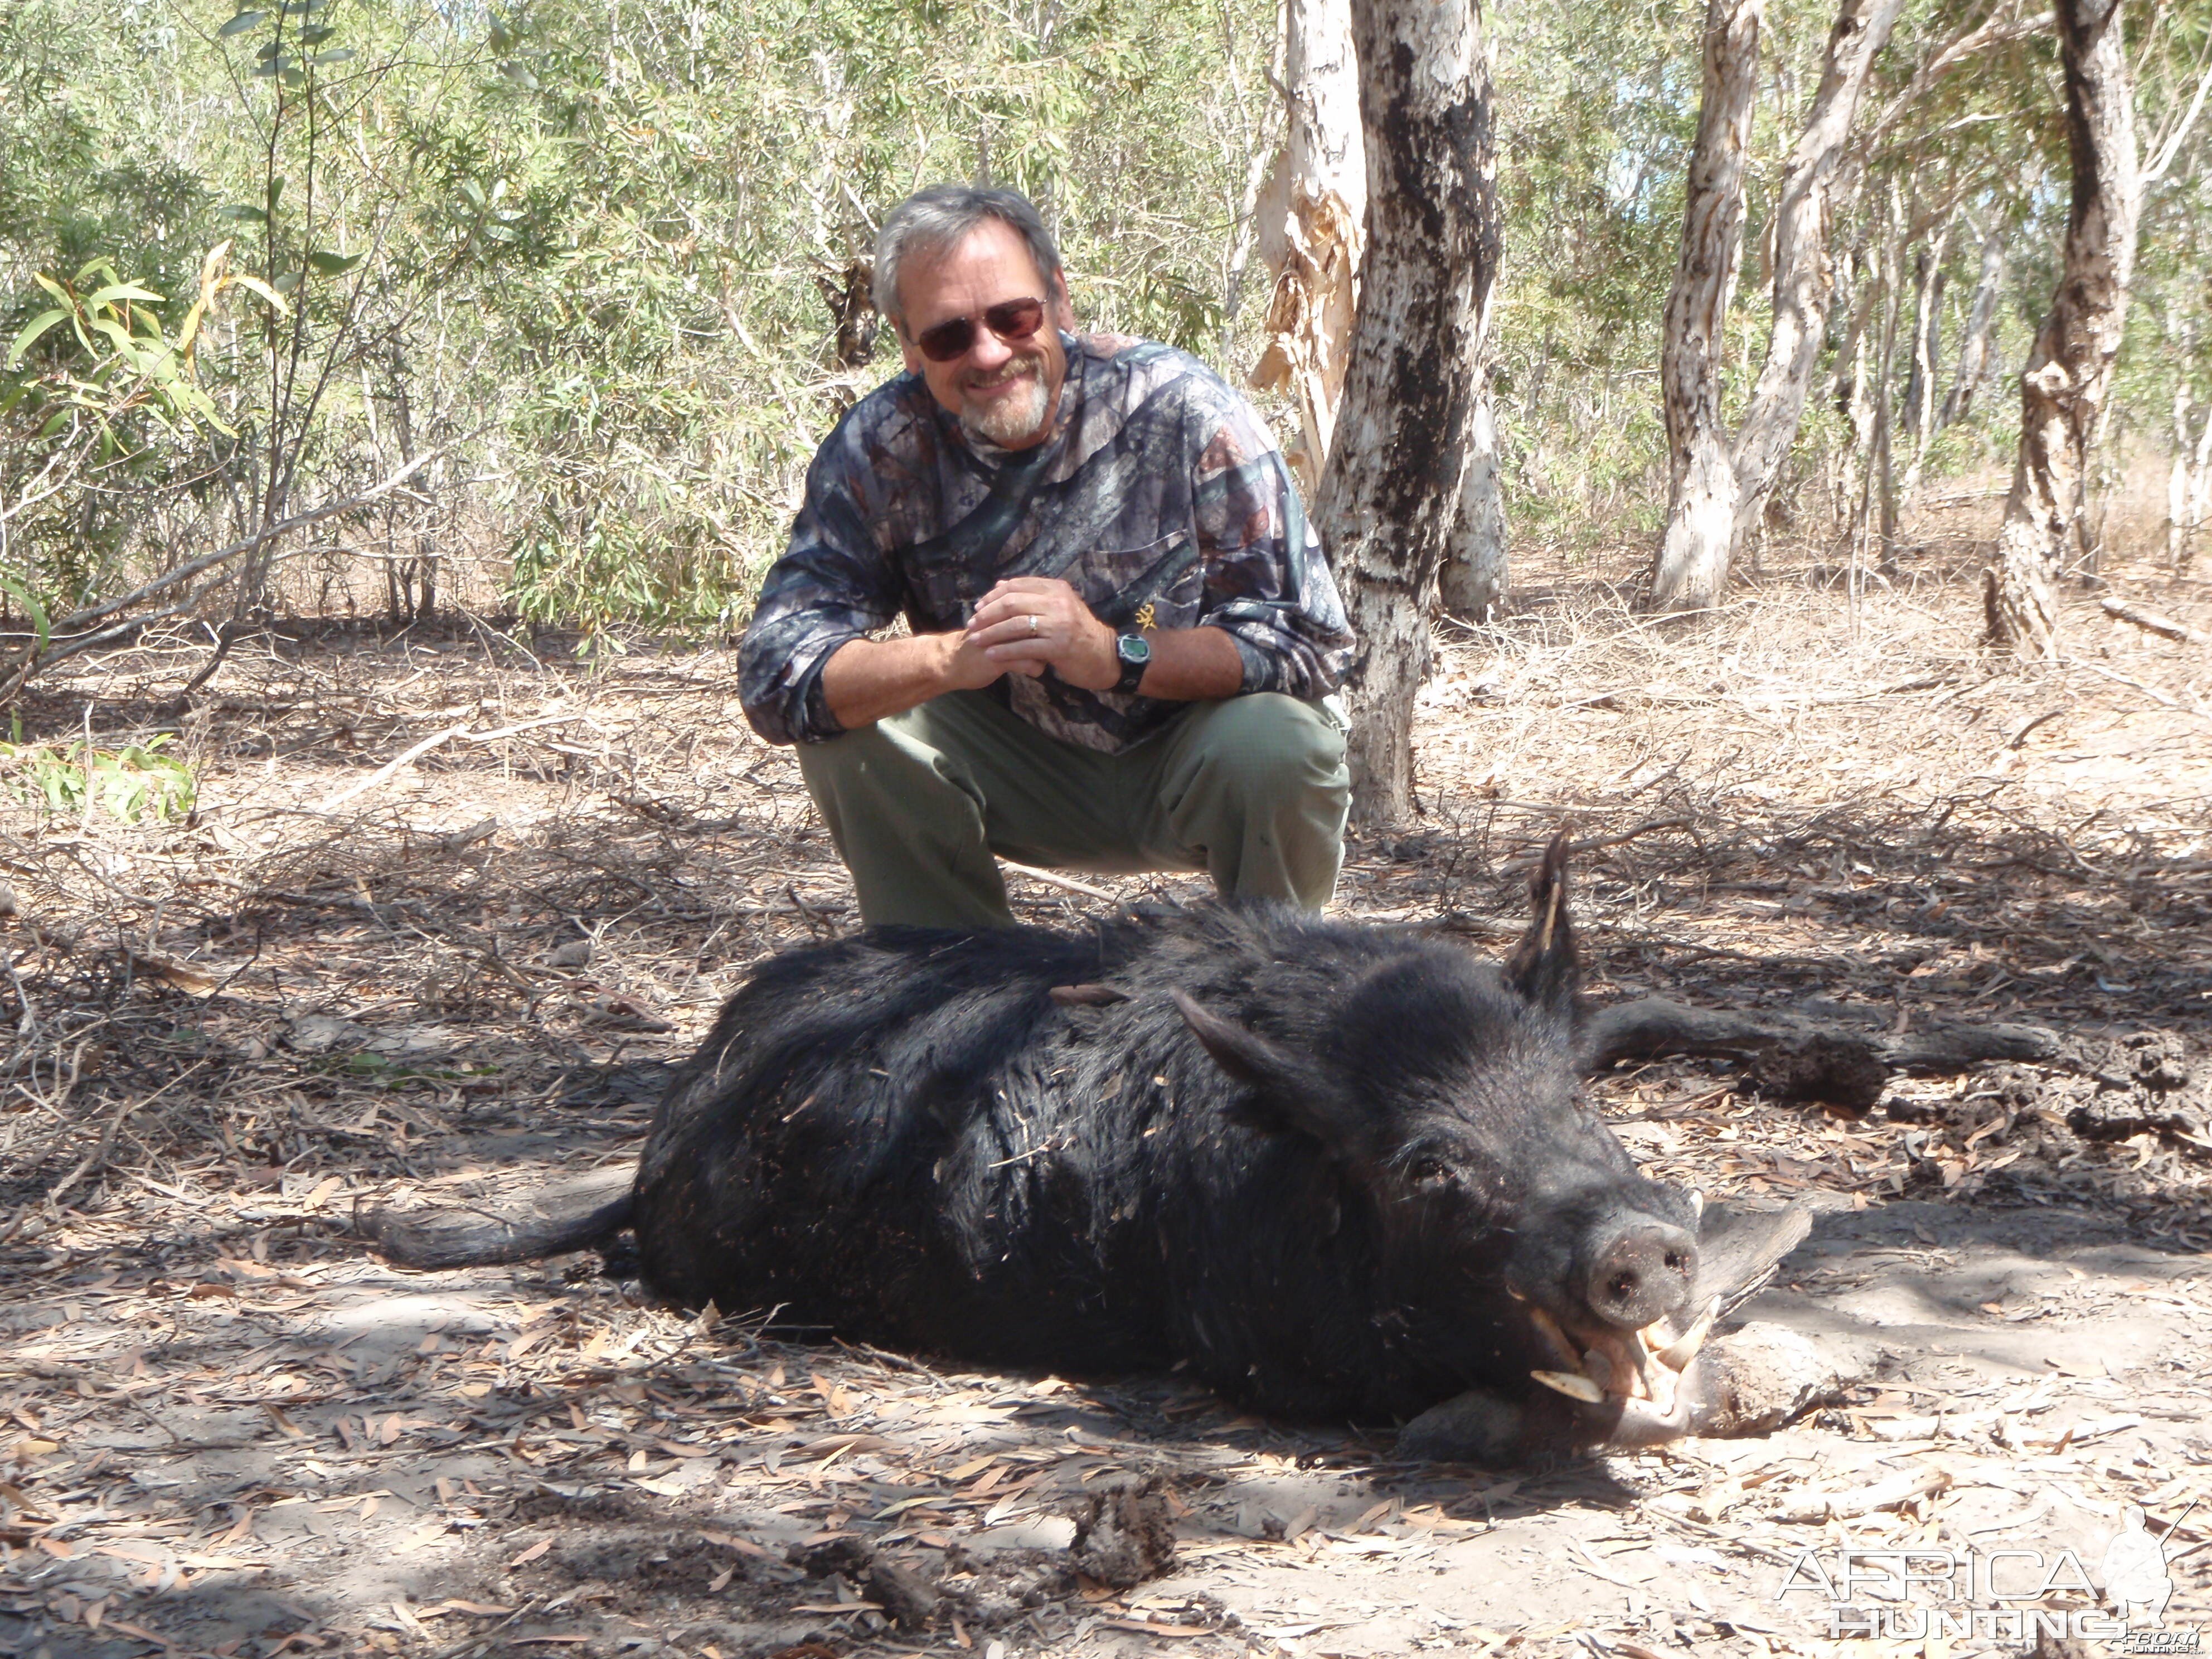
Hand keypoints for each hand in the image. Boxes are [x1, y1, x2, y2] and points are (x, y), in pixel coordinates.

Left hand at [966, 577, 1119, 690]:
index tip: (978, 607)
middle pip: (1012, 603)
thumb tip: (999, 585)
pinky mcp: (1058, 647)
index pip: (1017, 586)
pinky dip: (1004, 651)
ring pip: (1015, 625)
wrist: (1105, 656)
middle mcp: (1058, 603)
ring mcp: (1059, 624)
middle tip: (972, 625)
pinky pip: (1024, 647)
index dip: (993, 596)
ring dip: (991, 634)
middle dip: (987, 614)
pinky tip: (991, 655)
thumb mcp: (1060, 607)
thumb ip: (1033, 596)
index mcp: (1057, 589)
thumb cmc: (1078, 633)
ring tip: (976, 640)